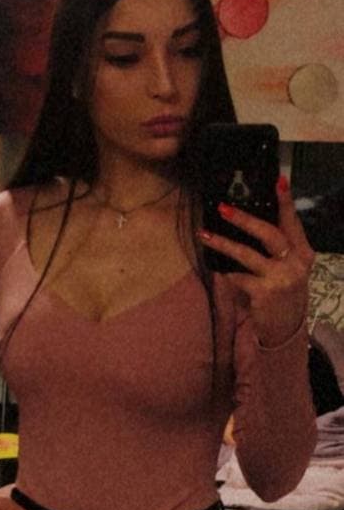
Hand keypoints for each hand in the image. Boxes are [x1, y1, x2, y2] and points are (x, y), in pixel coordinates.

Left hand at [198, 177, 314, 346]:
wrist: (286, 329)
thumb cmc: (284, 293)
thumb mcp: (289, 268)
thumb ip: (278, 249)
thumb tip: (250, 222)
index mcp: (303, 253)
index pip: (293, 222)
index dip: (285, 201)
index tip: (278, 180)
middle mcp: (295, 264)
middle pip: (269, 234)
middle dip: (244, 219)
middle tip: (224, 208)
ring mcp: (281, 279)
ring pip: (247, 255)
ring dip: (223, 244)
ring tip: (205, 235)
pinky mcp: (264, 293)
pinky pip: (238, 277)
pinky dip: (227, 272)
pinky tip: (218, 268)